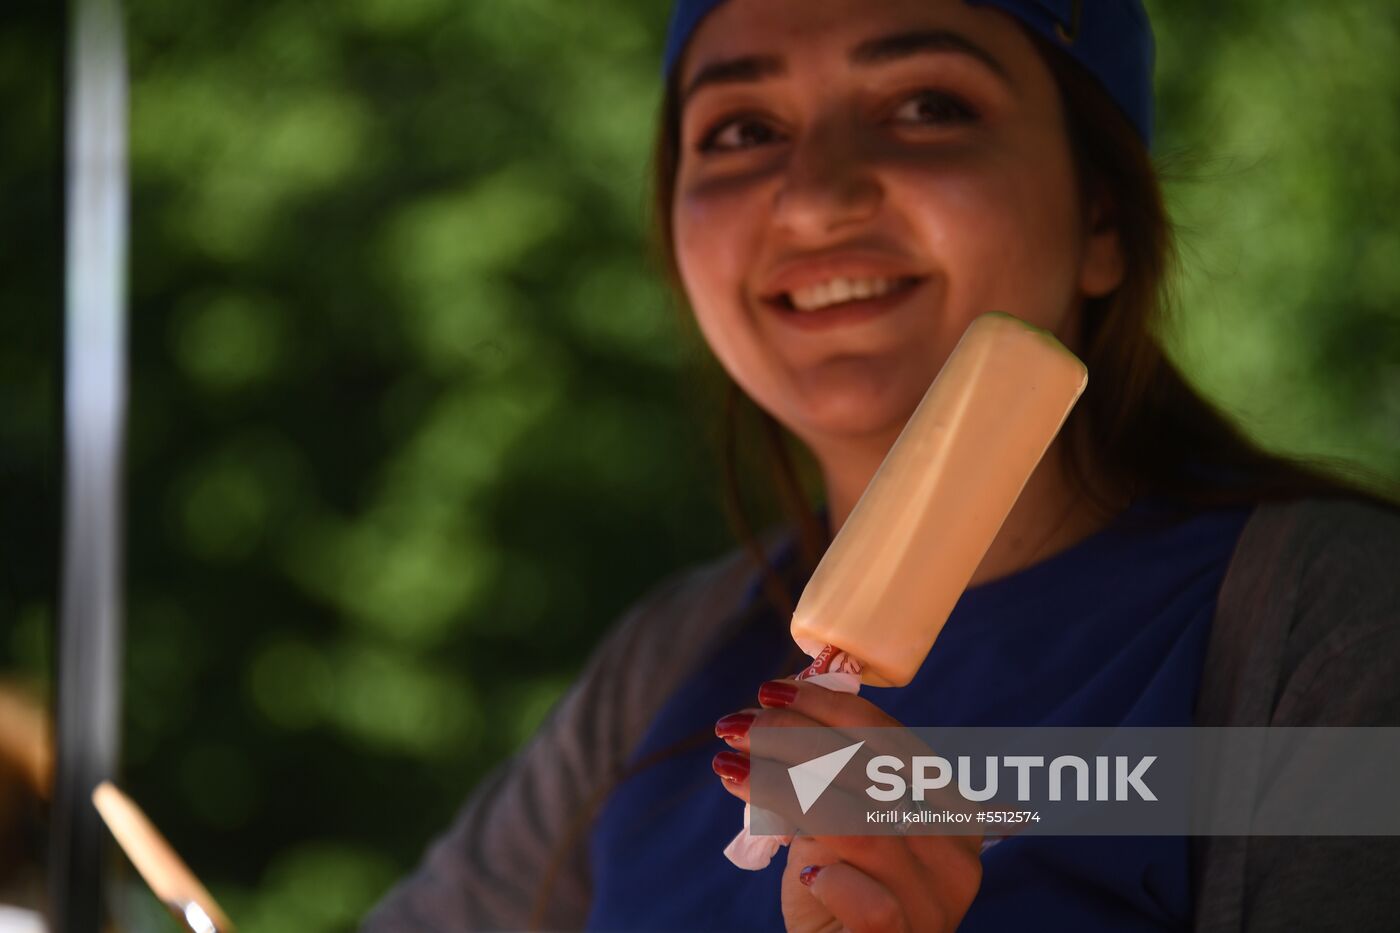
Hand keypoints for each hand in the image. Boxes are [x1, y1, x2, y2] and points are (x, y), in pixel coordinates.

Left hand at [713, 679, 982, 931]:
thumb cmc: (840, 894)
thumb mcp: (836, 825)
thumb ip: (823, 776)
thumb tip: (763, 719)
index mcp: (953, 812)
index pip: (891, 740)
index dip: (828, 708)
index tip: (770, 692)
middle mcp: (955, 854)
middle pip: (870, 772)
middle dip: (793, 737)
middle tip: (735, 726)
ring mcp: (935, 903)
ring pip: (859, 827)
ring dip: (781, 789)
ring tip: (730, 769)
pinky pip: (868, 900)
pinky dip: (828, 877)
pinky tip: (801, 870)